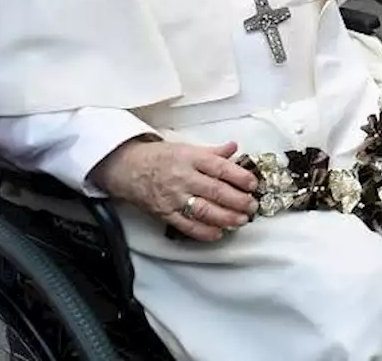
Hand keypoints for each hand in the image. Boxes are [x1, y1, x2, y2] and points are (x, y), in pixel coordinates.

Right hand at [91, 139, 258, 242]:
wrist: (128, 168)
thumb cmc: (159, 158)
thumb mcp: (187, 148)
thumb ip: (213, 152)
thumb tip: (234, 148)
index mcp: (191, 158)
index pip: (220, 167)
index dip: (239, 177)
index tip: (253, 183)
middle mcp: (183, 178)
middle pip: (215, 190)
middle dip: (237, 200)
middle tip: (252, 205)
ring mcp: (174, 197)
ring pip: (203, 210)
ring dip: (225, 217)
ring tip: (241, 220)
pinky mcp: (165, 213)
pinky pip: (186, 225)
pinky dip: (204, 231)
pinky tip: (218, 233)